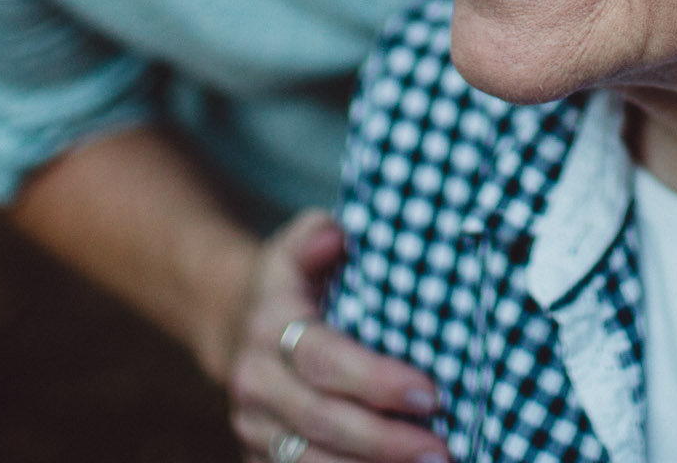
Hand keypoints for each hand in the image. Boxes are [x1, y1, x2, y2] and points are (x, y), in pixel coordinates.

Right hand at [226, 212, 445, 462]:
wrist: (234, 326)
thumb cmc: (290, 286)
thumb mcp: (294, 248)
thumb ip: (312, 235)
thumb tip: (334, 235)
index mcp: (270, 328)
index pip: (325, 360)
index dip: (377, 381)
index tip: (431, 393)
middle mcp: (256, 382)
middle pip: (321, 420)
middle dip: (384, 441)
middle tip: (441, 449)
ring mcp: (254, 427)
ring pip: (308, 462)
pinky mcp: (258, 457)